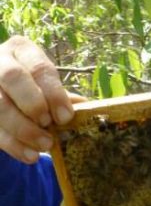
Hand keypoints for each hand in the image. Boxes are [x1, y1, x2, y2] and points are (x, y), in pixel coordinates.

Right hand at [0, 36, 77, 163]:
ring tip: (44, 145)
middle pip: (12, 78)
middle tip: (48, 125)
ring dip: (22, 129)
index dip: (54, 93)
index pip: (39, 68)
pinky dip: (11, 144)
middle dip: (33, 104)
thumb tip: (87, 109)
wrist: (4, 93)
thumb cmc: (33, 86)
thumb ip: (62, 96)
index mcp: (22, 50)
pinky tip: (28, 155)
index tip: (66, 117)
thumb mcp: (46, 85)